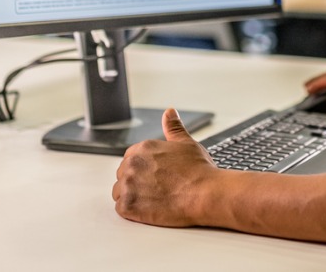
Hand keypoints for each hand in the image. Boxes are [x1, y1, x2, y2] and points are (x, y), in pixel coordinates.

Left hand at [113, 108, 220, 226]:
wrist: (205, 194)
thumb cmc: (199, 171)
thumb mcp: (186, 143)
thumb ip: (173, 128)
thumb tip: (170, 112)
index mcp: (143, 148)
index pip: (130, 159)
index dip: (144, 170)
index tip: (156, 177)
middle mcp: (131, 163)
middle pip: (123, 175)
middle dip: (137, 183)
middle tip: (158, 190)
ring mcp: (128, 185)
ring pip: (120, 192)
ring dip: (134, 197)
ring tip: (155, 200)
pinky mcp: (128, 205)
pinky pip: (122, 209)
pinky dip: (134, 212)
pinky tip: (150, 209)